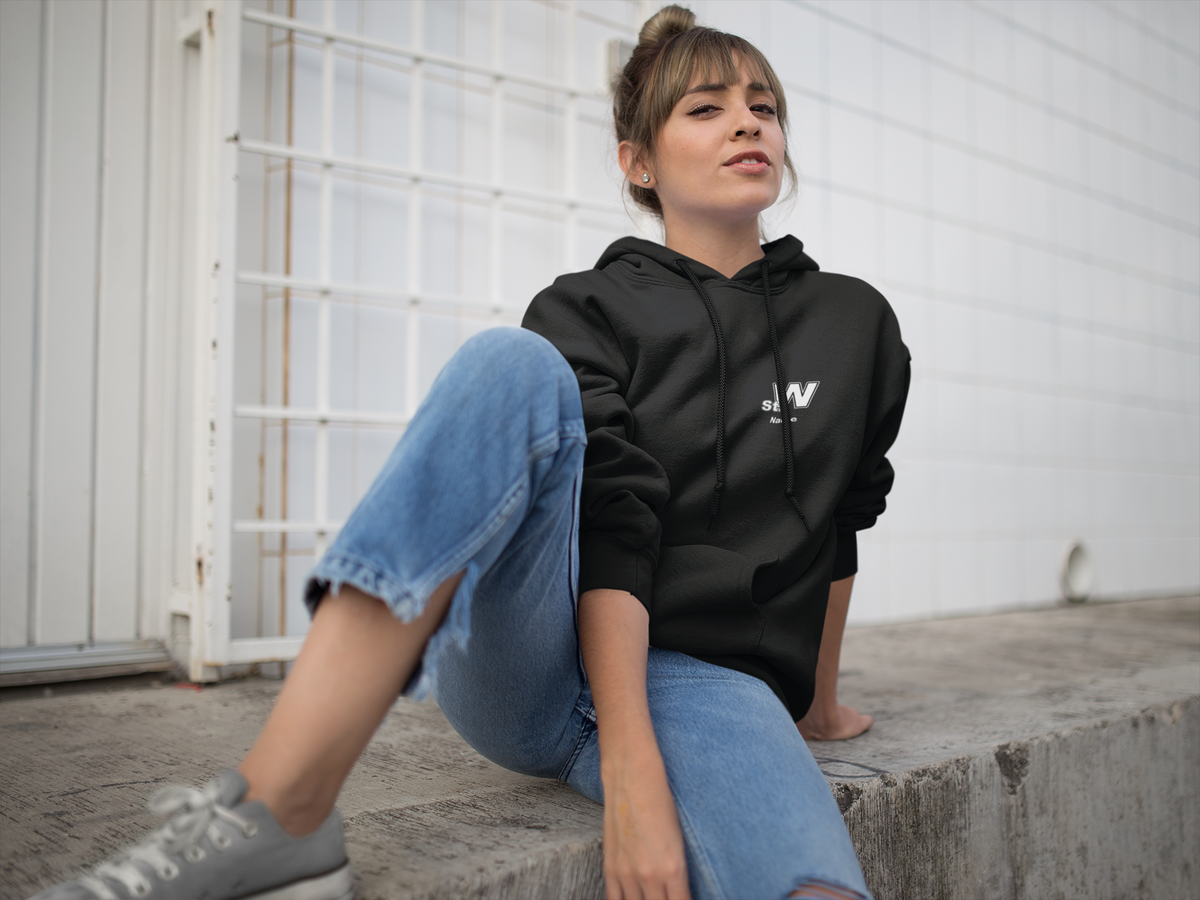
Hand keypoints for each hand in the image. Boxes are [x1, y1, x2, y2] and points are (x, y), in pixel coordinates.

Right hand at [601, 746, 690, 899]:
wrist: (631, 775)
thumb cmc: (662, 801)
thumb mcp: (680, 839)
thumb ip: (680, 872)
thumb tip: (680, 891)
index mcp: (673, 868)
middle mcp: (650, 875)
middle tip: (670, 896)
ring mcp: (627, 872)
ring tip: (653, 897)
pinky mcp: (611, 866)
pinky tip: (636, 899)